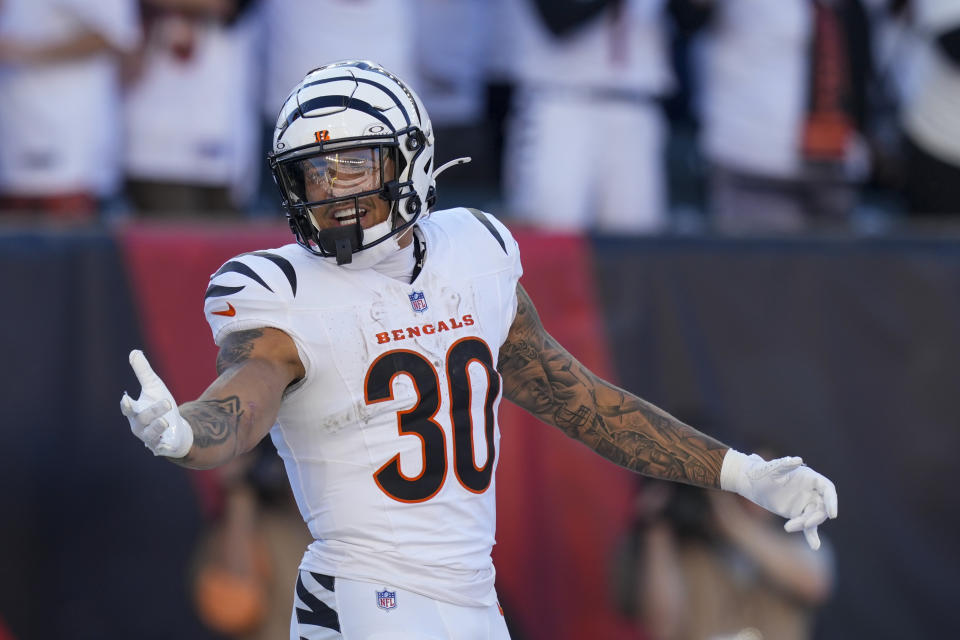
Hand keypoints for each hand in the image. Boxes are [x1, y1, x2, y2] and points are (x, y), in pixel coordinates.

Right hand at [120, 349, 192, 457]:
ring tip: (165, 421)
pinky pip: (161, 448)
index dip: (127, 404)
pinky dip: (164, 447)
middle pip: (143, 419)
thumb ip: (143, 372)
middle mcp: (140, 427)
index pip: (128, 408)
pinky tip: (167, 445)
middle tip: (168, 402)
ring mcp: (150, 438)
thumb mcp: (154, 387)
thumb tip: (134, 352)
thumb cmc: (161, 406)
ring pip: (151, 435)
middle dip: (154, 411)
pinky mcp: (162, 447)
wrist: (176, 429)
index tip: (127, 398)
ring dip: (157, 428)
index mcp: (135, 411)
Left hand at [720, 450, 837, 549]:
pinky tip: (815, 546)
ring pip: (813, 517)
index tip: (832, 514)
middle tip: (803, 524)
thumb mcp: (772, 468)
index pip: (828, 489)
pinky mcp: (797, 514)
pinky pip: (807, 526)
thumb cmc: (762, 471)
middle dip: (815, 517)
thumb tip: (798, 460)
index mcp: (810, 478)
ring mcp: (805, 503)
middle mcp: (811, 491)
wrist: (751, 482)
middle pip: (822, 506)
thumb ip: (785, 464)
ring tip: (789, 527)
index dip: (832, 501)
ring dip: (806, 525)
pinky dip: (811, 535)